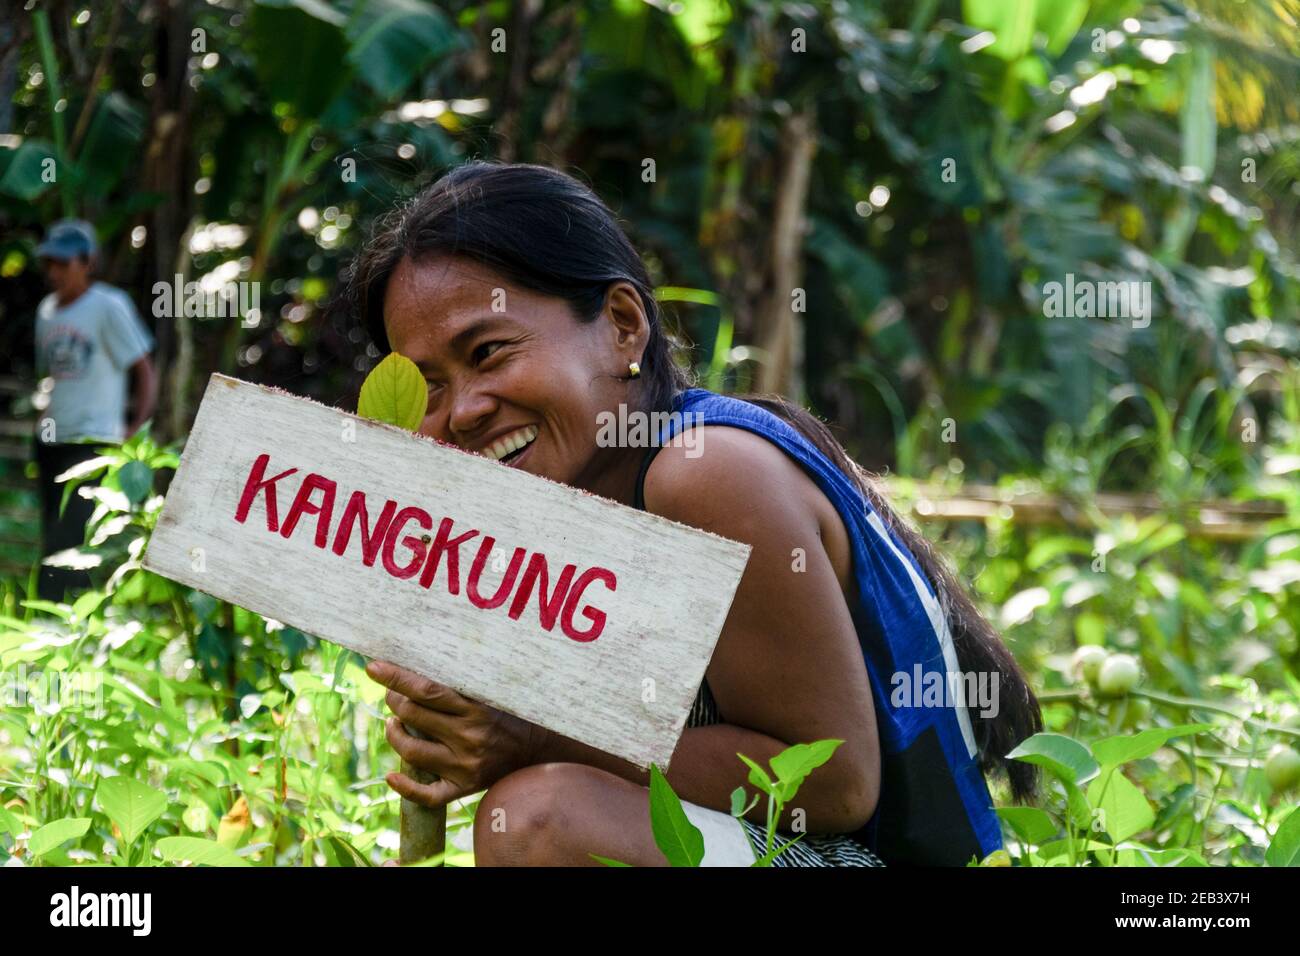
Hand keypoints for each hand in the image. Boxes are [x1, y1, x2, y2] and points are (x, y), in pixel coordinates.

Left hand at [365, 660, 541, 808]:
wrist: (538, 748)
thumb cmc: (507, 713)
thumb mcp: (488, 693)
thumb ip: (457, 685)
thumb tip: (416, 671)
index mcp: (475, 708)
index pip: (426, 690)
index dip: (396, 678)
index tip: (373, 667)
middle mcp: (469, 737)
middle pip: (414, 716)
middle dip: (394, 701)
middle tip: (391, 695)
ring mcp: (465, 766)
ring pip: (412, 752)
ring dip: (394, 734)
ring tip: (392, 723)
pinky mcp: (465, 788)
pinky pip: (428, 795)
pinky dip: (405, 788)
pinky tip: (390, 775)